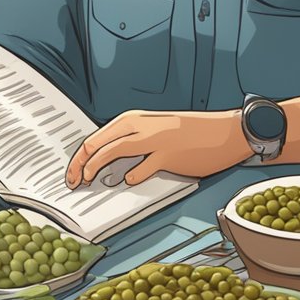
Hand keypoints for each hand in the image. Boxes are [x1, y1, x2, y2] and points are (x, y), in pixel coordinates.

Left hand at [65, 109, 251, 187]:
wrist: (226, 132)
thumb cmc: (194, 133)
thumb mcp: (158, 129)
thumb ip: (135, 141)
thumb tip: (111, 162)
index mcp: (136, 119)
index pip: (98, 135)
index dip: (81, 155)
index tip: (74, 171)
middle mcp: (142, 126)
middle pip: (98, 142)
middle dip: (79, 163)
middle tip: (73, 180)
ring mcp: (155, 140)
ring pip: (113, 150)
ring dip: (95, 167)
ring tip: (88, 181)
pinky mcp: (169, 155)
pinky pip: (142, 168)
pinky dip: (131, 176)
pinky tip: (127, 181)